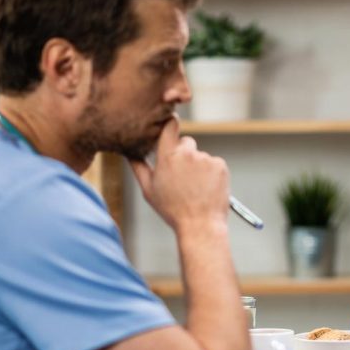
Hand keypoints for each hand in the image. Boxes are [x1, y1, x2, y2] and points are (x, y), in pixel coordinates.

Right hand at [129, 116, 229, 231]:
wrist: (200, 225)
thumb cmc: (172, 210)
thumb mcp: (149, 190)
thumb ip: (138, 167)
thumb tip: (129, 152)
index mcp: (168, 156)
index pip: (170, 126)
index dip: (170, 125)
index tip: (171, 125)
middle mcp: (188, 153)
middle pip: (187, 143)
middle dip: (184, 154)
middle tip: (182, 177)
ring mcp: (206, 158)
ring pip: (201, 156)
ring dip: (198, 167)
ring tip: (195, 188)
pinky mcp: (220, 165)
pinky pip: (214, 163)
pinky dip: (212, 173)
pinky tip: (206, 188)